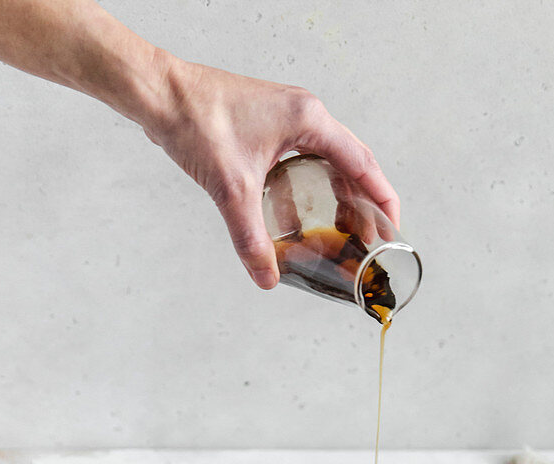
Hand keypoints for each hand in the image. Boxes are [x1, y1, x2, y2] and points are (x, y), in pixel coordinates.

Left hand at [144, 58, 399, 289]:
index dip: (382, 198)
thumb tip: (266, 277)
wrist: (160, 95)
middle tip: (368, 239)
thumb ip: (251, 238)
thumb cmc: (197, 121)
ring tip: (342, 233)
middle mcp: (304, 116)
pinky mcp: (267, 128)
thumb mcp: (231, 189)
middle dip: (362, 204)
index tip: (393, 227)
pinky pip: (301, 162)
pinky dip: (307, 190)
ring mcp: (286, 120)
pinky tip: (296, 220)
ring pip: (326, 163)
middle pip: (350, 165)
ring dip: (336, 197)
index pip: (362, 163)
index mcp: (310, 121)